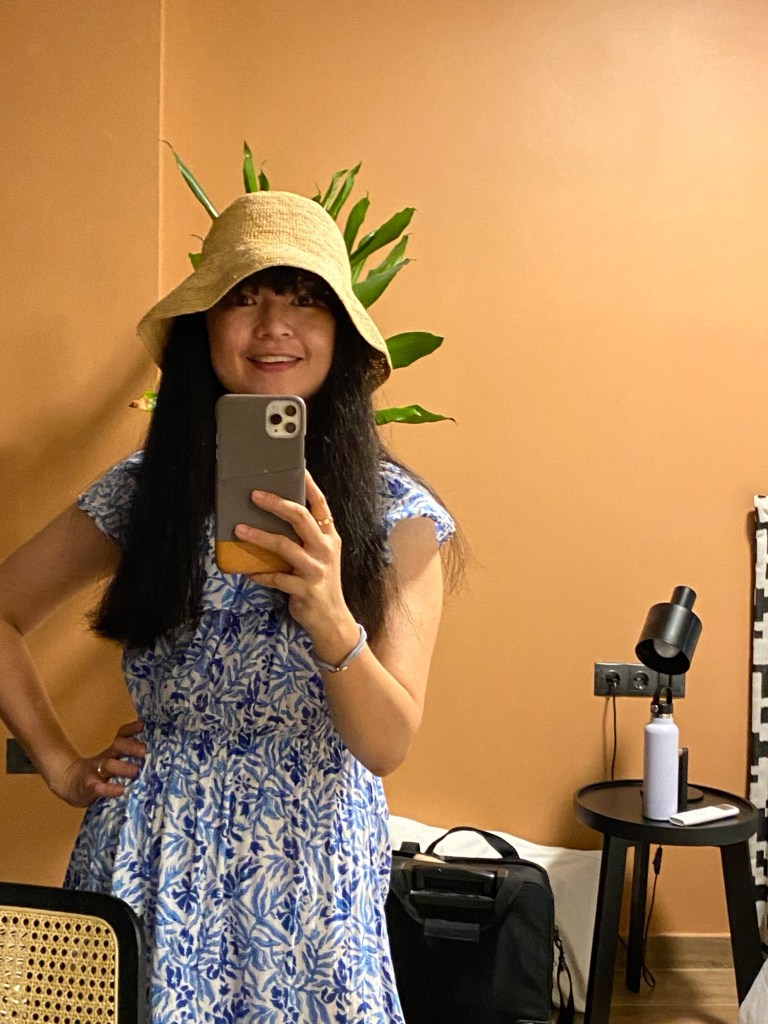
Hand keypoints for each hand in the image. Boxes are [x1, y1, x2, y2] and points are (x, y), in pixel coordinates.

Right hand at [47, 719, 146, 807]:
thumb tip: (150, 753)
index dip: (131, 729)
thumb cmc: (97, 773)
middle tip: (144, 751)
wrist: (69, 783)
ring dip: (123, 767)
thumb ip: (127, 758)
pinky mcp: (89, 788)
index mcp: (111, 752)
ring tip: (136, 771)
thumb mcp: (111, 762)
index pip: (121, 736)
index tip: (142, 725)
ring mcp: (95, 772)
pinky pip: (99, 787)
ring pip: (108, 765)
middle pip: (117, 746)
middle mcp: (105, 758)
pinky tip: (120, 790)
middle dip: (131, 746)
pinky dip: (109, 789)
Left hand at [236, 472, 358, 653]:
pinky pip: (275, 577)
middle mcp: (324, 549)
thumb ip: (305, 539)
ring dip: (259, 536)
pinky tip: (247, 571)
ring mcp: (315, 569)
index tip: (298, 468)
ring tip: (239, 530)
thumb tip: (274, 518)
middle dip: (276, 504)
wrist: (332, 619)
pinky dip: (259, 573)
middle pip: (301, 518)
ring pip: (284, 546)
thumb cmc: (320, 583)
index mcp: (329, 537)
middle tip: (255, 494)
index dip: (309, 485)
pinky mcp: (304, 589)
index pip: (321, 505)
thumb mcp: (320, 557)